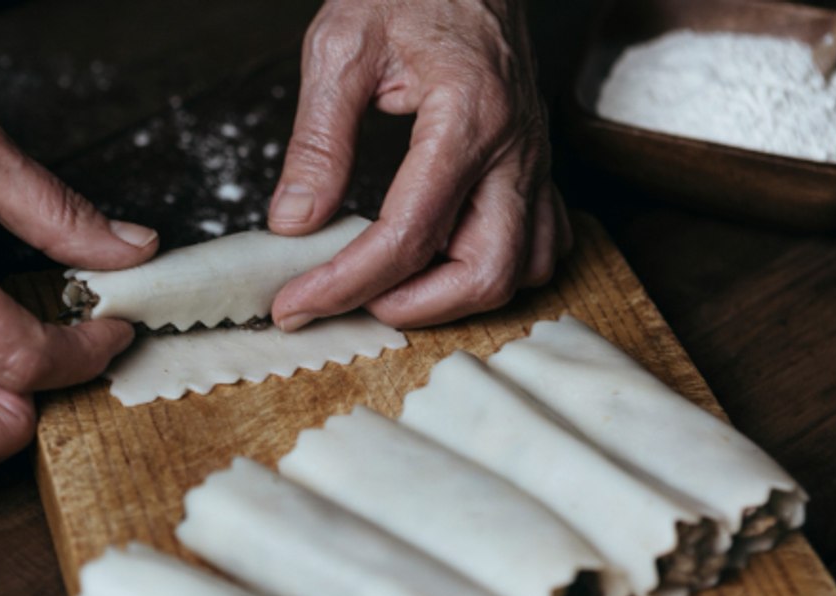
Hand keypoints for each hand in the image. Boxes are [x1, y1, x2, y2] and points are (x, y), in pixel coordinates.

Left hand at [268, 0, 570, 330]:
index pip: (407, 234)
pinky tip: (442, 260)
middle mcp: (514, 149)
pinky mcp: (538, 165)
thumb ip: (318, 141)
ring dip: (454, 297)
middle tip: (346, 301)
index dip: (344, 283)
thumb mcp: (340, 48)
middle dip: (410, 307)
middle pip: (483, 273)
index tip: (294, 303)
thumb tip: (294, 223)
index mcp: (466, 117)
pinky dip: (492, 270)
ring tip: (388, 286)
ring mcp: (535, 161)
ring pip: (520, 270)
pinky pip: (541, 244)